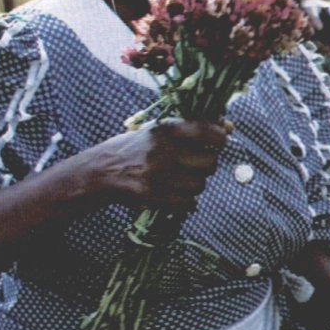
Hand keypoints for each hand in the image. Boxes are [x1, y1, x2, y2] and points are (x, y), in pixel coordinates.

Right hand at [79, 119, 227, 211]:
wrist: (100, 172)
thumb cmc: (136, 148)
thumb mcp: (158, 131)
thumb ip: (192, 128)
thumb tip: (229, 127)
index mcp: (166, 129)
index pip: (206, 131)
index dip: (220, 137)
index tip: (220, 140)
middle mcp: (162, 150)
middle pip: (210, 162)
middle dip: (207, 165)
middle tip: (196, 165)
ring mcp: (157, 174)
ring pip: (200, 184)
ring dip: (195, 185)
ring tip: (181, 180)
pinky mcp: (152, 195)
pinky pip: (187, 203)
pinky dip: (186, 202)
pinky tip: (176, 195)